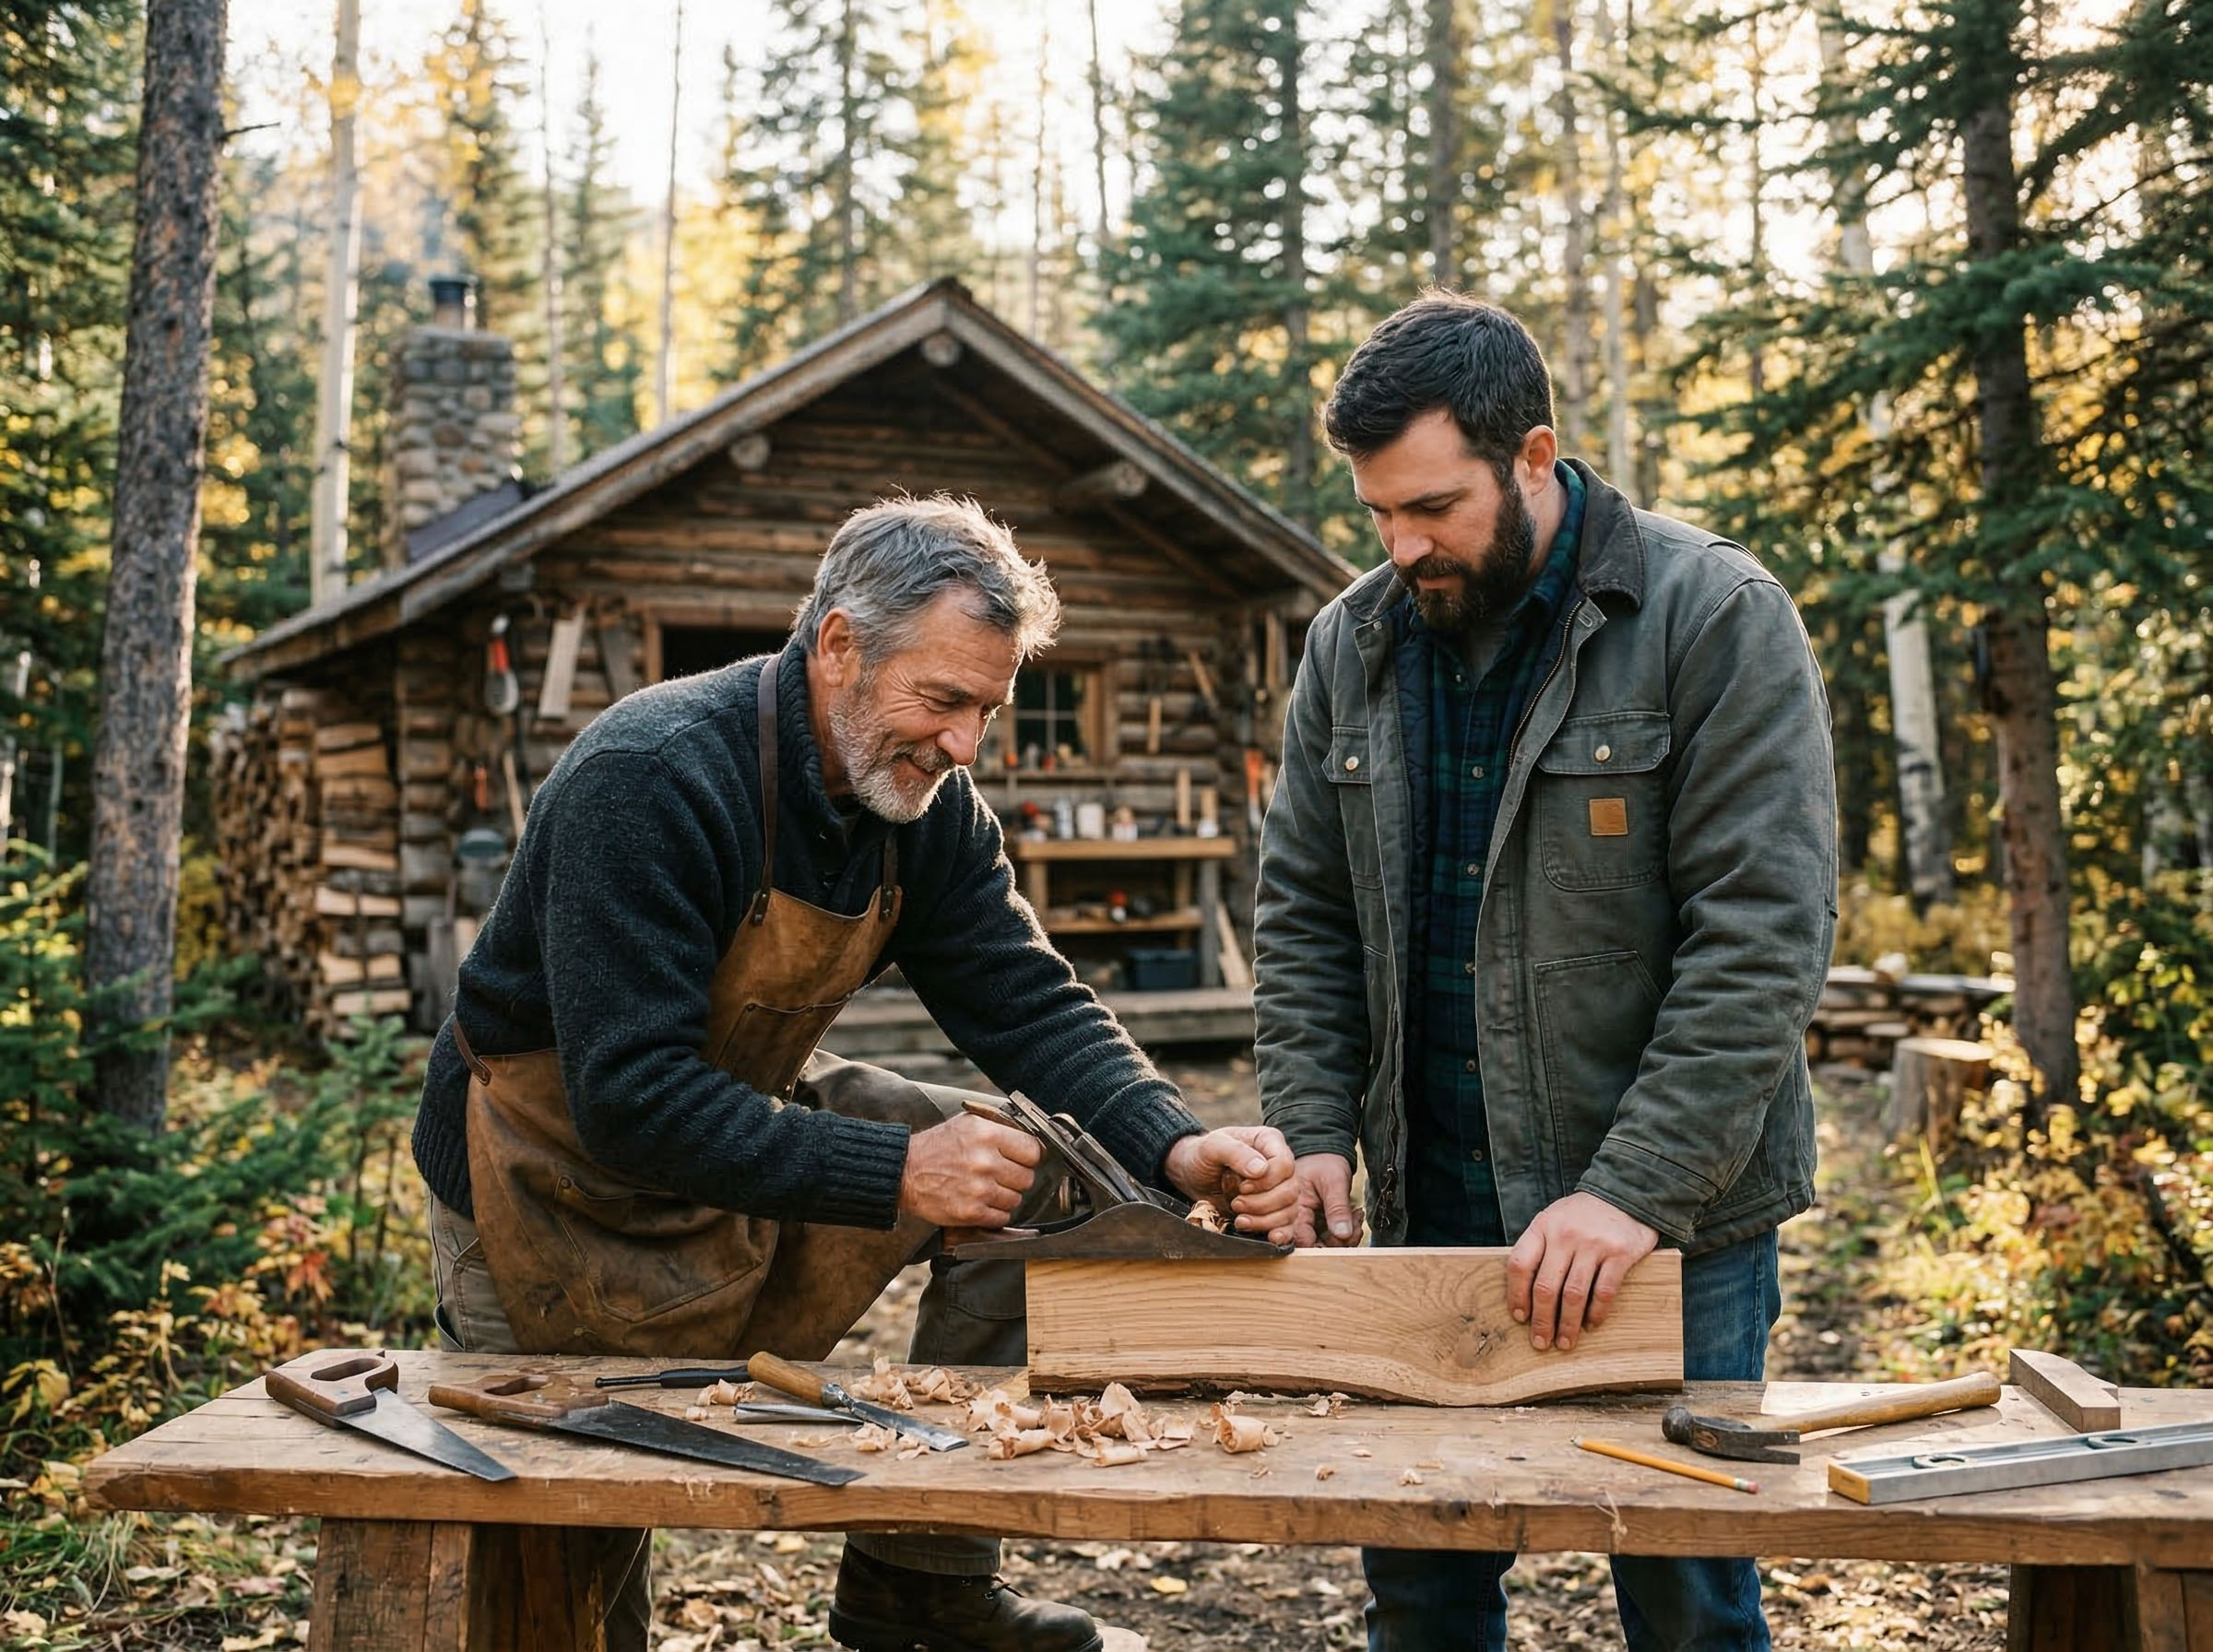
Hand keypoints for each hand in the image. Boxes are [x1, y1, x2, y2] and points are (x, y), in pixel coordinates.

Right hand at [900, 1114, 1042, 1229]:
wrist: (904, 1172)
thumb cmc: (937, 1147)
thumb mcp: (968, 1123)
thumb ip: (1001, 1128)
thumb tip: (1034, 1140)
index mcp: (987, 1135)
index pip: (1033, 1151)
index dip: (1028, 1156)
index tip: (1021, 1159)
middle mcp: (985, 1161)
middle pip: (1027, 1178)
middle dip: (1015, 1178)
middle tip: (998, 1174)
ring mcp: (979, 1189)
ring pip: (1016, 1199)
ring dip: (1004, 1197)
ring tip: (984, 1188)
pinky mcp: (971, 1213)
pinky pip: (1002, 1217)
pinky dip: (993, 1213)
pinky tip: (978, 1201)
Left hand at [1162, 1126, 1297, 1235]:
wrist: (1192, 1173)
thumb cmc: (1203, 1155)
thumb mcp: (1213, 1146)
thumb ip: (1236, 1153)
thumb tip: (1260, 1169)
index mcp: (1269, 1142)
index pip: (1285, 1164)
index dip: (1267, 1181)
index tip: (1242, 1187)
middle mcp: (1279, 1166)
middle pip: (1289, 1190)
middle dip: (1262, 1203)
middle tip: (1236, 1204)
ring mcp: (1278, 1189)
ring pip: (1289, 1210)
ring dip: (1265, 1220)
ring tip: (1240, 1220)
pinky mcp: (1273, 1210)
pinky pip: (1288, 1225)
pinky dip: (1281, 1233)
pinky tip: (1269, 1238)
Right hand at [1281, 1152, 1362, 1248]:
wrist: (1325, 1150)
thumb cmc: (1325, 1161)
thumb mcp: (1333, 1182)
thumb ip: (1337, 1208)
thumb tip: (1343, 1235)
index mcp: (1294, 1208)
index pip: (1301, 1239)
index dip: (1322, 1246)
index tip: (1342, 1239)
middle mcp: (1297, 1219)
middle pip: (1314, 1246)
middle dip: (1340, 1241)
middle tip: (1355, 1225)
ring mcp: (1309, 1222)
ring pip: (1326, 1243)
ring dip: (1346, 1235)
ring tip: (1356, 1216)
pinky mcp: (1318, 1223)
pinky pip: (1332, 1236)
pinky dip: (1347, 1230)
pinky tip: (1354, 1216)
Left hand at [1506, 1191, 1657, 1352]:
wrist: (1624, 1194)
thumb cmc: (1582, 1215)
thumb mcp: (1553, 1220)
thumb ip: (1539, 1248)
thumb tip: (1524, 1293)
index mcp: (1542, 1226)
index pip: (1520, 1265)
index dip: (1516, 1295)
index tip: (1519, 1317)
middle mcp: (1565, 1235)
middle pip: (1546, 1287)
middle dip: (1541, 1321)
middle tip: (1540, 1342)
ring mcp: (1593, 1244)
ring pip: (1574, 1294)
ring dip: (1568, 1324)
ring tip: (1564, 1342)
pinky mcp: (1619, 1254)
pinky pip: (1604, 1292)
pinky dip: (1596, 1313)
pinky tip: (1591, 1325)